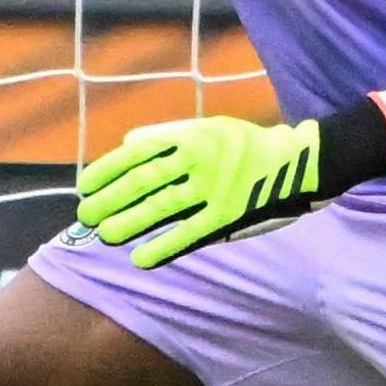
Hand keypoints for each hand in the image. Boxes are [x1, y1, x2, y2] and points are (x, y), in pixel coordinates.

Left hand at [72, 114, 335, 266]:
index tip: (84, 185)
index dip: (107, 170)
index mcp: (191, 136)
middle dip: (111, 199)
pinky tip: (141, 258)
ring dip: (129, 223)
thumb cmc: (246, 145)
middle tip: (85, 215)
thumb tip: (127, 143)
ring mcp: (215, 189)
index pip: (137, 153)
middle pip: (144, 181)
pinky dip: (164, 246)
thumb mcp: (208, 127)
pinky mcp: (230, 216)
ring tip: (105, 236)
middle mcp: (199, 160)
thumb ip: (167, 134)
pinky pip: (191, 233)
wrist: (301, 162)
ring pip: (162, 207)